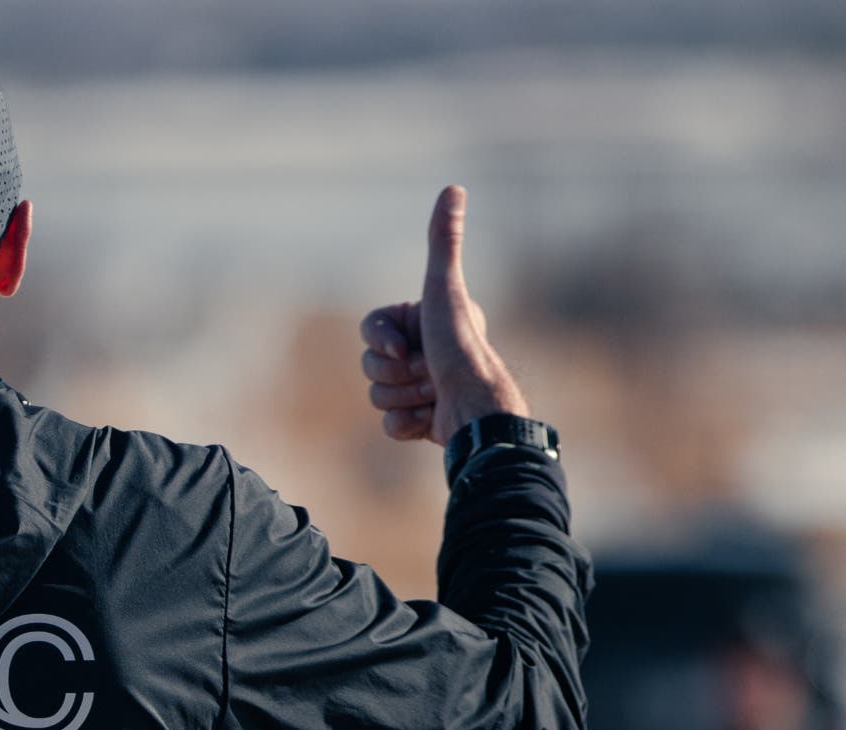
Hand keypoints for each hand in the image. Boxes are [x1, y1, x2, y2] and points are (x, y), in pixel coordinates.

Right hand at [359, 184, 528, 444]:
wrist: (476, 411)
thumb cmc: (460, 349)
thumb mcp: (445, 289)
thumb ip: (443, 241)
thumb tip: (454, 188)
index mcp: (421, 323)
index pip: (369, 331)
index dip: (381, 344)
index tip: (408, 350)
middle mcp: (420, 353)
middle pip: (370, 365)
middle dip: (397, 374)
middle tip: (430, 373)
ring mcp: (418, 390)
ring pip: (377, 394)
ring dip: (405, 398)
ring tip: (436, 395)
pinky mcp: (420, 422)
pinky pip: (388, 424)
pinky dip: (407, 425)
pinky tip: (432, 419)